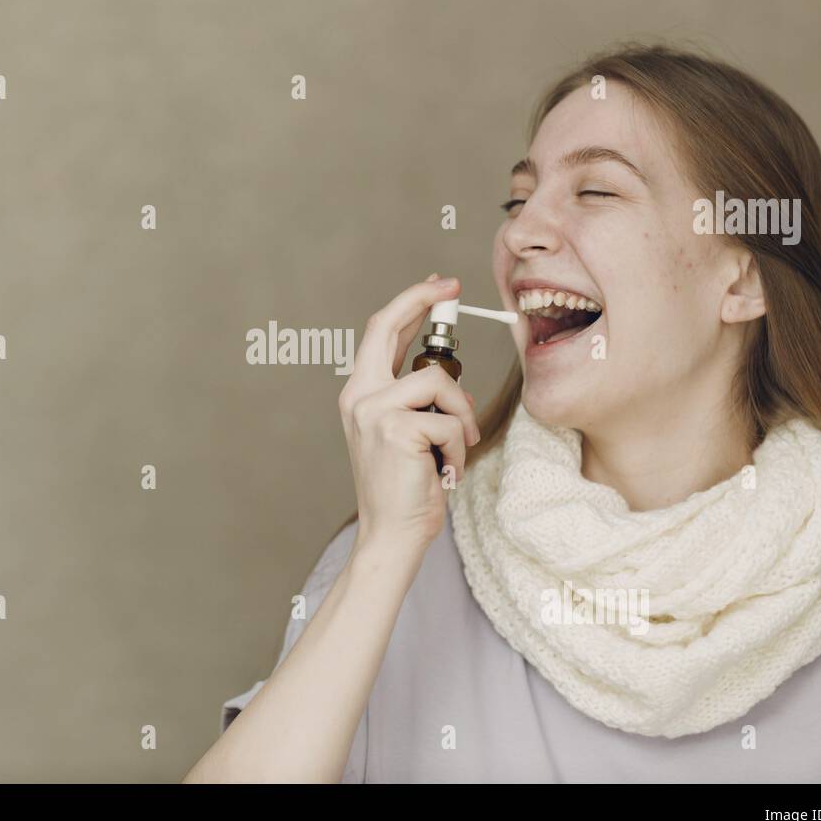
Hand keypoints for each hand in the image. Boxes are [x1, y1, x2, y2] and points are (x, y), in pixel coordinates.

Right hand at [337, 275, 480, 560]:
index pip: (380, 333)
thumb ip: (423, 401)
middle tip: (451, 286)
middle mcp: (359, 397)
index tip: (437, 286)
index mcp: (360, 395)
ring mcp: (373, 411)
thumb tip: (453, 378)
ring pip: (440, 383)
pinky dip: (459, 447)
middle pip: (388, 327)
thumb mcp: (414, 434)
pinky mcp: (396, 429)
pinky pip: (450, 421)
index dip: (409, 304)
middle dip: (422, 300)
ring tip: (452, 451)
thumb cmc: (407, 488)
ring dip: (461, 418)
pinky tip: (444, 470)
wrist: (392, 534)